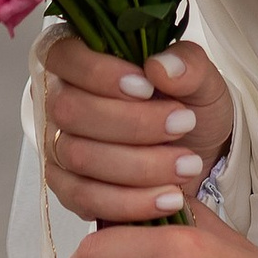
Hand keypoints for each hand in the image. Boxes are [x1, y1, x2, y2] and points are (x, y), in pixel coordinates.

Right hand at [37, 29, 233, 222]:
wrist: (195, 152)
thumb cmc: (186, 103)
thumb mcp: (201, 77)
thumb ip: (187, 64)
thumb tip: (160, 67)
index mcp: (79, 56)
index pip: (64, 56)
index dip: (99, 73)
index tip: (147, 88)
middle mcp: (57, 99)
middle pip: (71, 110)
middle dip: (132, 123)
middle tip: (183, 124)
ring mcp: (57, 145)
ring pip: (79, 157)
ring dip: (138, 165)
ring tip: (186, 165)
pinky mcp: (66, 187)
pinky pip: (85, 198)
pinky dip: (130, 201)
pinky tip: (168, 197)